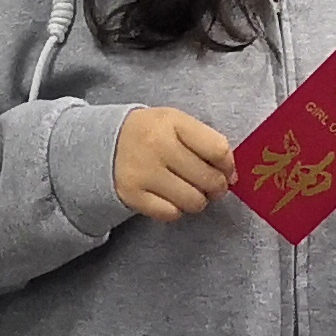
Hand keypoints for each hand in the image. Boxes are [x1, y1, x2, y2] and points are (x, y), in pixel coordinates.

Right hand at [113, 104, 241, 222]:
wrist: (103, 143)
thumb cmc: (151, 134)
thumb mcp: (175, 124)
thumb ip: (205, 142)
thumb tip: (231, 176)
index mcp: (172, 122)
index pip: (218, 149)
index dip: (228, 165)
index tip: (226, 170)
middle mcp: (157, 146)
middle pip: (208, 178)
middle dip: (217, 187)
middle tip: (211, 186)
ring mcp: (143, 172)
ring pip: (193, 201)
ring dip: (198, 200)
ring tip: (190, 191)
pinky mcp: (132, 195)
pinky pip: (170, 214)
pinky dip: (175, 210)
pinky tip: (170, 198)